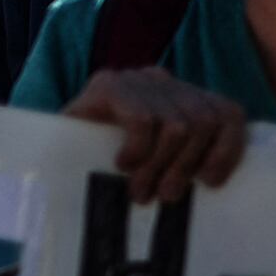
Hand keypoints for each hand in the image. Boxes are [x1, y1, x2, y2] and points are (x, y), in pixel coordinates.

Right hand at [65, 67, 248, 203]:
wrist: (48, 141)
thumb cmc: (105, 156)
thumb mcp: (155, 155)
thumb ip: (182, 156)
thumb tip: (218, 187)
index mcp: (182, 94)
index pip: (227, 112)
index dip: (227, 149)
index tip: (210, 183)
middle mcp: (162, 80)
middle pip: (203, 122)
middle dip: (186, 165)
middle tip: (165, 197)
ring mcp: (135, 79)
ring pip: (178, 126)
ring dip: (160, 166)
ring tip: (141, 191)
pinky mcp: (109, 84)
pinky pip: (144, 121)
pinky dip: (139, 149)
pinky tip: (121, 164)